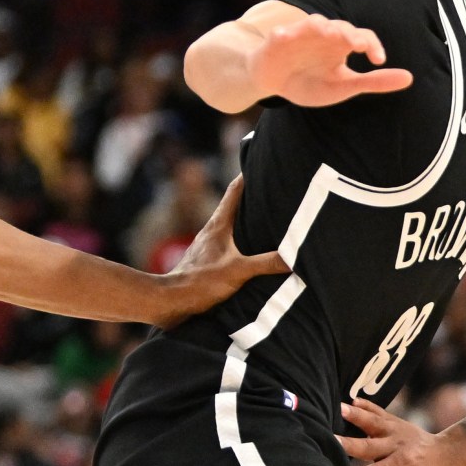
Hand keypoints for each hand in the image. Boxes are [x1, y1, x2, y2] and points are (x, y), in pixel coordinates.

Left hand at [150, 175, 284, 322]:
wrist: (170, 302)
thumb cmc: (200, 283)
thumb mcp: (238, 271)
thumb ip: (266, 263)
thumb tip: (294, 257)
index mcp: (218, 226)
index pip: (234, 192)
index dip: (246, 176)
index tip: (258, 162)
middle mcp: (211, 232)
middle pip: (233, 207)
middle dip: (251, 198)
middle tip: (269, 190)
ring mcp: (207, 247)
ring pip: (229, 227)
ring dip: (245, 222)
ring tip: (265, 221)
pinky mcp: (205, 262)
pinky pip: (227, 245)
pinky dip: (239, 242)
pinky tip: (248, 252)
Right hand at [251, 15, 411, 106]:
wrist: (273, 82)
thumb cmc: (310, 81)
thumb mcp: (344, 85)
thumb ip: (375, 82)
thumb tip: (410, 78)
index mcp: (341, 45)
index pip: (362, 37)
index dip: (372, 45)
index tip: (379, 60)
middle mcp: (323, 36)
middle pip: (340, 27)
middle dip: (348, 34)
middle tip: (357, 44)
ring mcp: (300, 35)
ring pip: (313, 24)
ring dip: (321, 27)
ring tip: (329, 34)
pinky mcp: (277, 40)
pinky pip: (280, 34)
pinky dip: (283, 34)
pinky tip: (284, 36)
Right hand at [340, 398, 465, 465]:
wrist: (455, 455)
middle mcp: (397, 445)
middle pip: (366, 446)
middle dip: (346, 444)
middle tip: (328, 440)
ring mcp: (396, 431)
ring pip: (372, 422)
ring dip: (355, 416)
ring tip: (338, 408)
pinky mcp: (396, 423)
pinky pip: (378, 412)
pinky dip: (365, 406)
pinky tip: (351, 400)